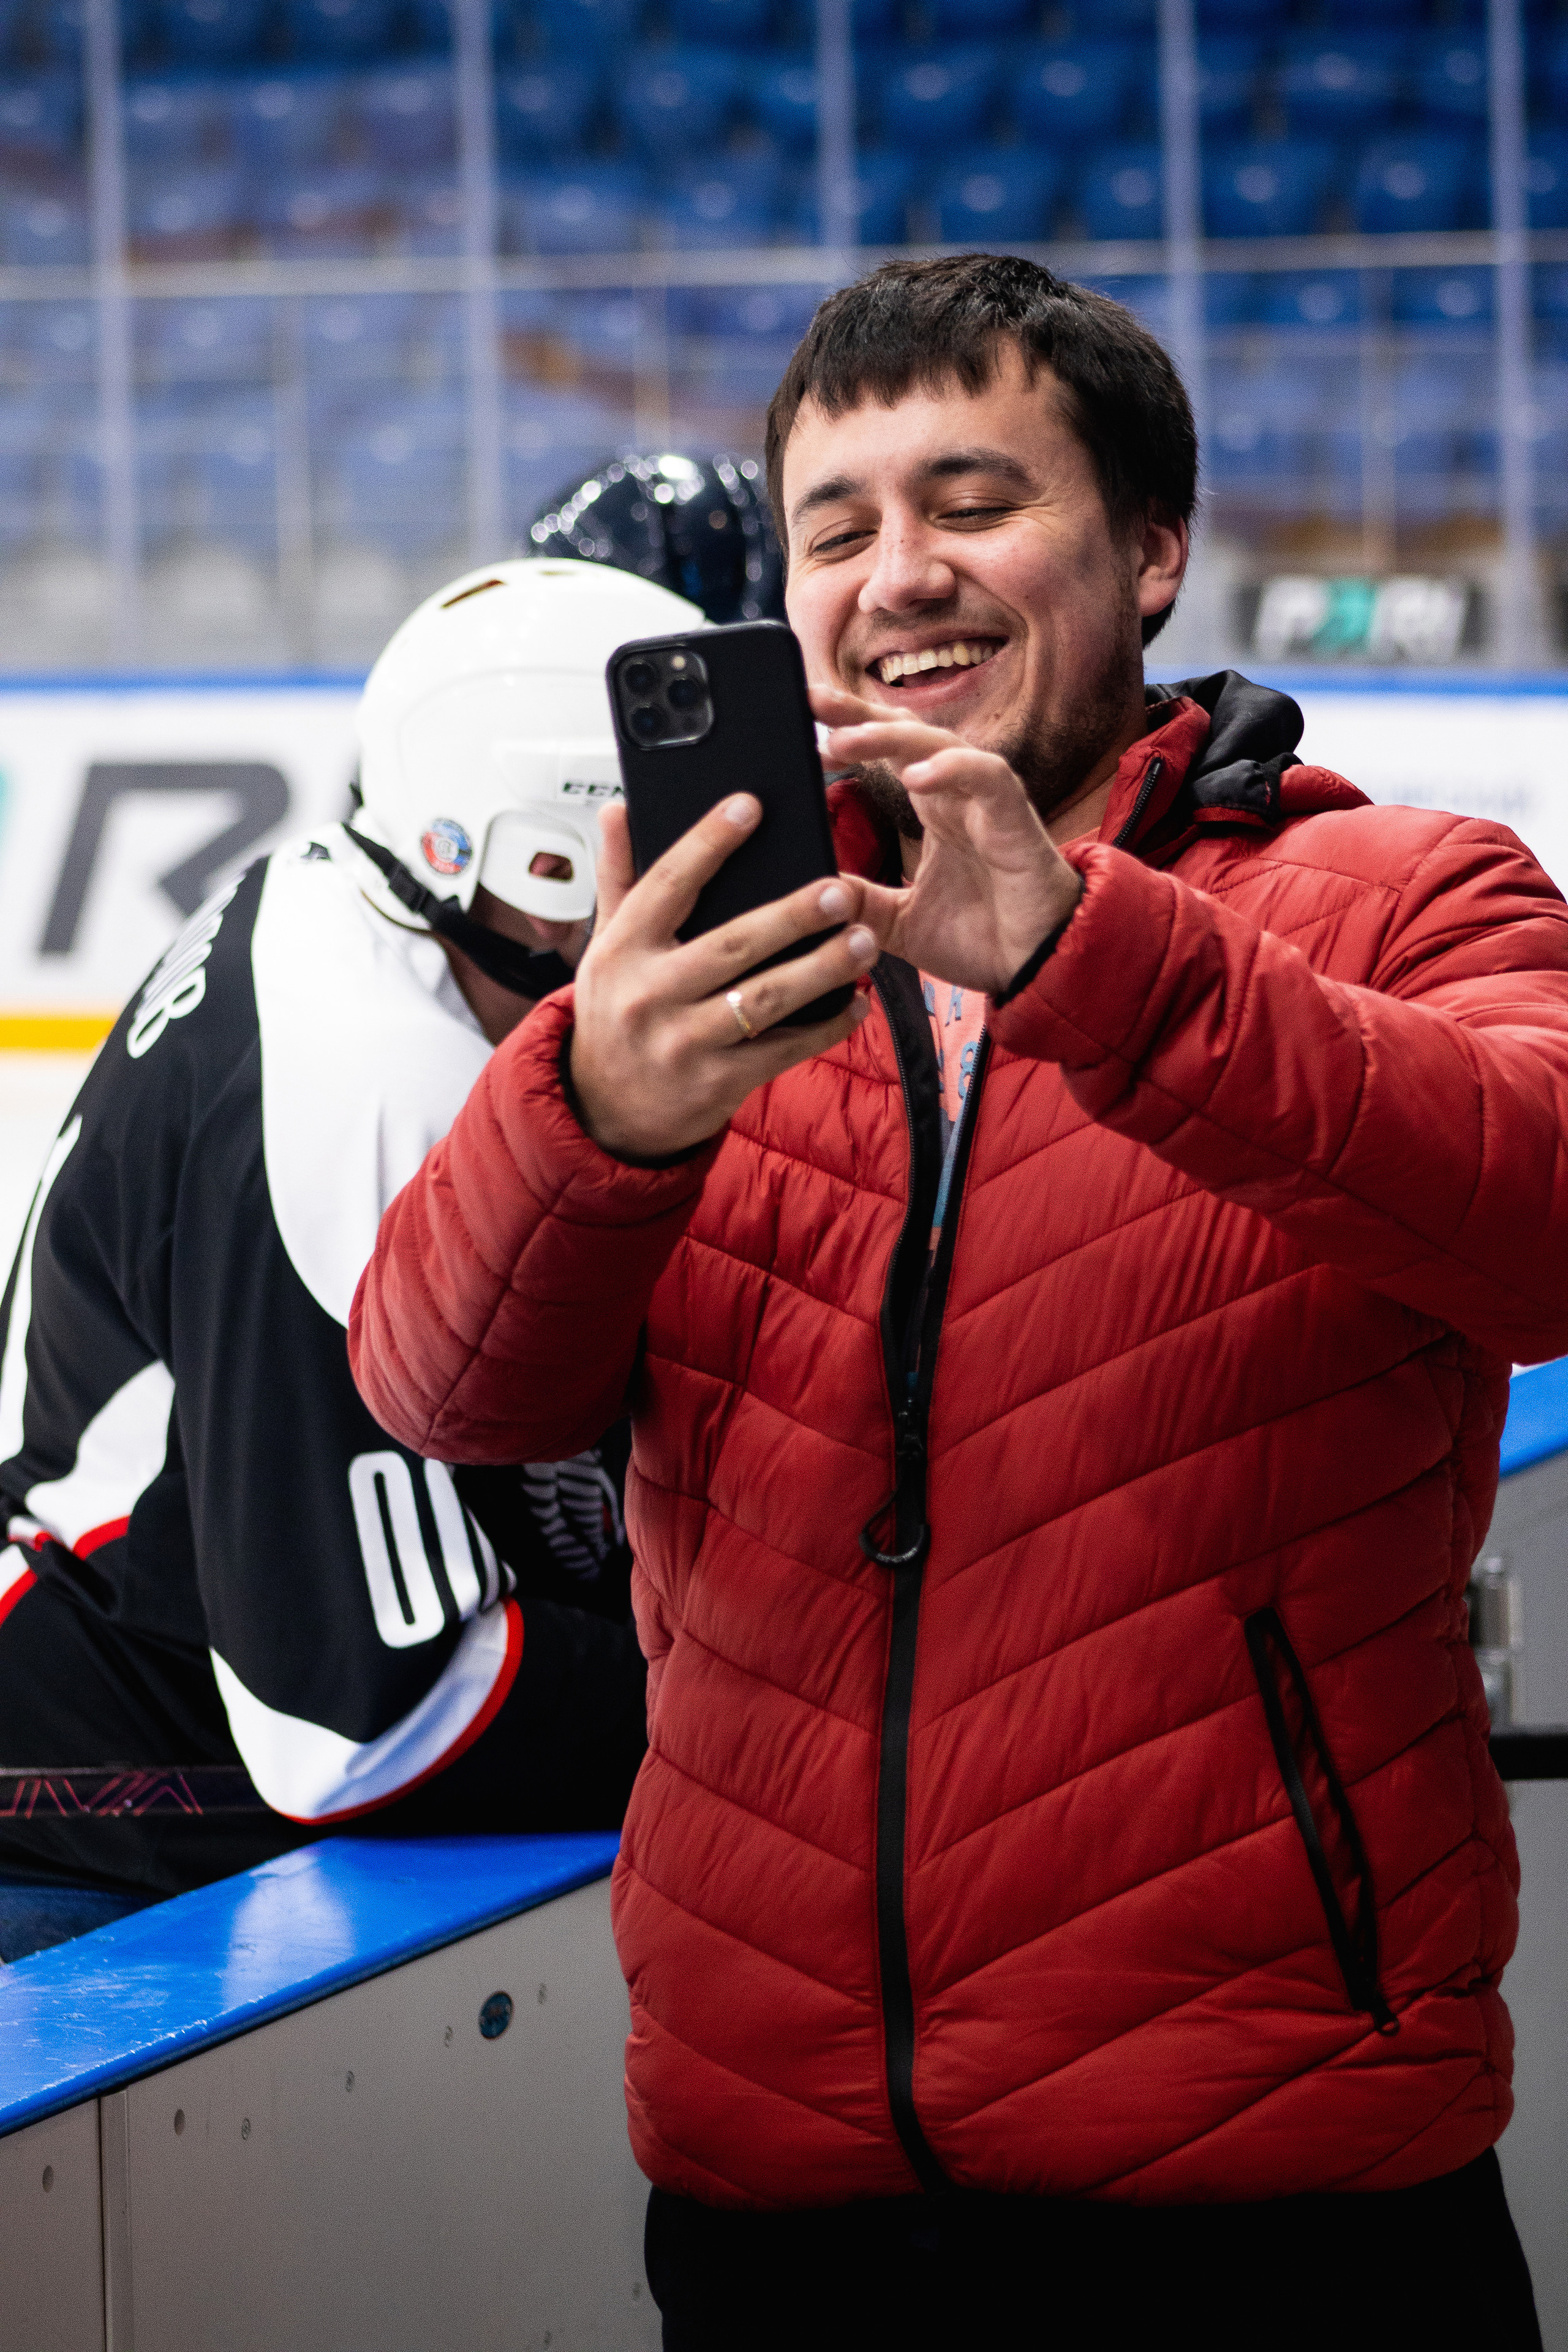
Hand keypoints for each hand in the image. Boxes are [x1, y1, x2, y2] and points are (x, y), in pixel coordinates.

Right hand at [568, 795, 883, 1160]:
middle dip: (791, 917)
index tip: (750, 806)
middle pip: (732, 944)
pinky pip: (782, 1051)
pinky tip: (856, 1003)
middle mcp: (649, 994)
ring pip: (765, 999)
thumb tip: (618, 808)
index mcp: (622, 948)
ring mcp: (683, 1042)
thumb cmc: (616, 1011)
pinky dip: (824, 1027)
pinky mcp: (716, 1082)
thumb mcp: (606, 946)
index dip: (707, 843)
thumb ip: (619, 878)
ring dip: (821, 970)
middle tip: (840, 891)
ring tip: (865, 942)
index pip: (668, 885)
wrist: (604, 1108)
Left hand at [812, 684, 1082, 996]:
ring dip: (891, 736)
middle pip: (907, 732)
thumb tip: (808, 886)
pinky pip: (987, 777)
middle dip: (859, 714)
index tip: (801, 720)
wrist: (1039, 970)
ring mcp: (987, 802)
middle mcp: (958, 794)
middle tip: (811, 702)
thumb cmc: (982, 938)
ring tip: (845, 739)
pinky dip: (952, 769)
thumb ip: (859, 901)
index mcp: (934, 808)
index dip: (848, 729)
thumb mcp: (898, 923)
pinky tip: (914, 775)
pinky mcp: (1015, 820)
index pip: (887, 752)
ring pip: (941, 743)